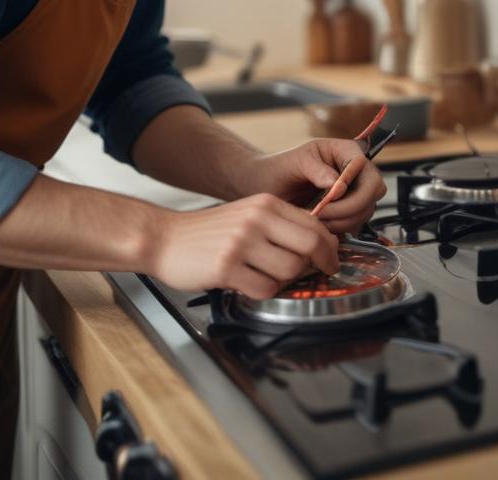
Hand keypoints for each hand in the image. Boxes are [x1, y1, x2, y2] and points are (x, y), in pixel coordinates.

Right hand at [149, 194, 338, 298]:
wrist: (165, 237)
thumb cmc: (209, 231)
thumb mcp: (248, 214)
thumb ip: (280, 224)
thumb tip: (319, 242)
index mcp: (266, 204)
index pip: (314, 224)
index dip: (330, 246)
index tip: (332, 258)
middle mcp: (257, 220)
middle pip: (310, 245)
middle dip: (322, 263)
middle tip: (321, 273)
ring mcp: (241, 243)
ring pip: (289, 270)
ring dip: (286, 281)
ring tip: (270, 277)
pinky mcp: (226, 267)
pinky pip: (265, 288)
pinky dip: (264, 292)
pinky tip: (250, 284)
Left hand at [250, 139, 387, 234]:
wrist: (266, 188)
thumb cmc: (280, 169)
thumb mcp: (295, 163)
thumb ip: (316, 169)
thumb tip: (337, 184)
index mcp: (345, 151)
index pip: (363, 165)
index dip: (351, 183)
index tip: (329, 196)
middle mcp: (356, 171)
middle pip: (374, 189)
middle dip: (351, 206)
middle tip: (323, 214)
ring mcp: (355, 193)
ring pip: (367, 209)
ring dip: (344, 220)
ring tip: (317, 220)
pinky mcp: (349, 213)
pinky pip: (356, 223)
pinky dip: (341, 229)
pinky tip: (320, 226)